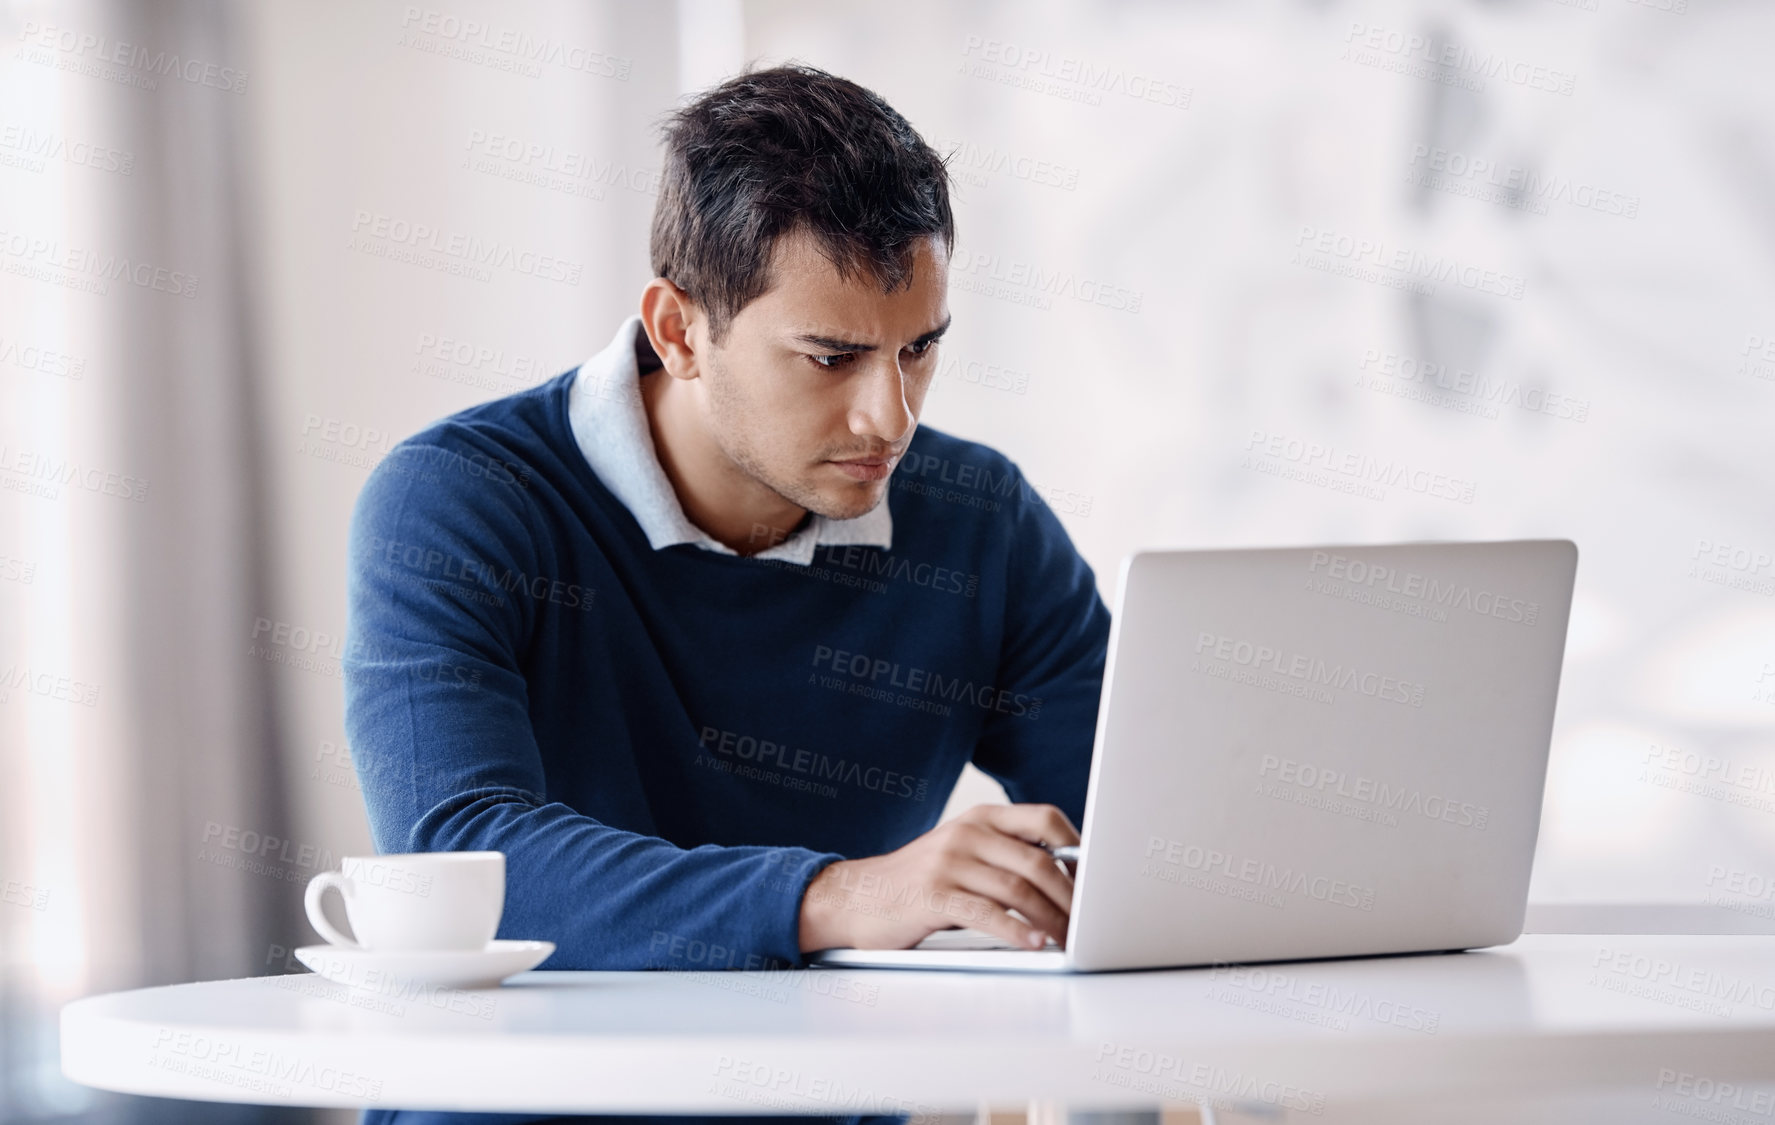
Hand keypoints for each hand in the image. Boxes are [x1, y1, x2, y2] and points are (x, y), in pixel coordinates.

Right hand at [797, 803, 1078, 952]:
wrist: (857, 897)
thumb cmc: (920, 881)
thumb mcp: (963, 851)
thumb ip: (1006, 854)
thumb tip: (1070, 873)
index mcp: (981, 817)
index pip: (1045, 819)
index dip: (1078, 849)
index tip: (1095, 881)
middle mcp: (967, 833)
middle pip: (1039, 862)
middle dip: (1072, 898)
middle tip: (1089, 923)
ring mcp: (949, 863)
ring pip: (1018, 891)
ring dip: (1052, 921)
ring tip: (1068, 941)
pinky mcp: (934, 896)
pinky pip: (988, 914)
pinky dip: (1018, 932)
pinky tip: (1035, 945)